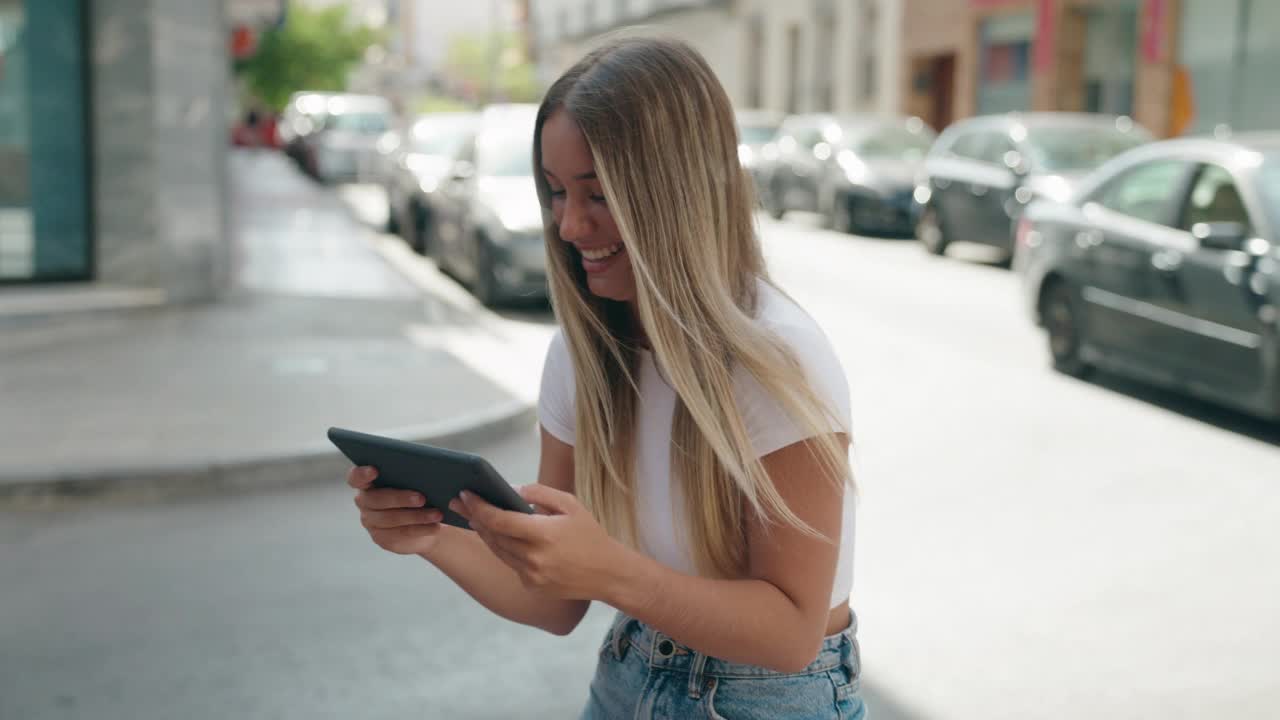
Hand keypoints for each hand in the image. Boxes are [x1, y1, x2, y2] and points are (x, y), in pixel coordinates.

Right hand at [347, 466, 444, 555]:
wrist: (426, 521)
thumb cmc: (420, 492)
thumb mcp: (417, 481)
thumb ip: (413, 474)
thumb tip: (426, 472)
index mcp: (368, 482)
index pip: (356, 477)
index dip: (362, 474)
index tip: (374, 470)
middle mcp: (365, 502)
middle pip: (377, 499)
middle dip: (400, 498)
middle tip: (422, 498)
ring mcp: (371, 522)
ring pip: (391, 518)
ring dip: (416, 516)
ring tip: (437, 514)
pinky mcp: (383, 538)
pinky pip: (401, 533)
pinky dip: (421, 529)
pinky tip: (436, 526)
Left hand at [449, 484, 629, 599]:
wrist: (608, 574)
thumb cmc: (590, 534)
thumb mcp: (570, 504)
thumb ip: (539, 493)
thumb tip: (509, 489)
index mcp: (544, 534)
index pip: (499, 520)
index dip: (479, 506)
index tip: (465, 493)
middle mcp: (534, 558)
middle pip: (493, 536)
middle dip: (474, 517)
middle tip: (459, 502)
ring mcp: (531, 576)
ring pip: (498, 551)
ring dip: (484, 533)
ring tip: (473, 517)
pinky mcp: (532, 586)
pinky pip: (511, 564)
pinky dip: (504, 549)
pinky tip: (497, 536)